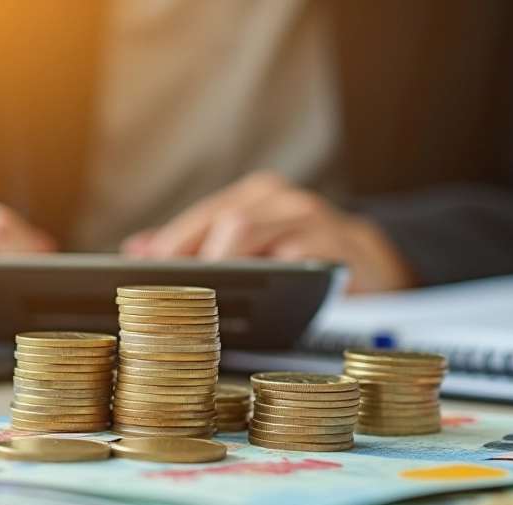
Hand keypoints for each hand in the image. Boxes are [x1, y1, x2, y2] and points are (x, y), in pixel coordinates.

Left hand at [120, 171, 416, 292]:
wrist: (376, 264)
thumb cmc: (301, 259)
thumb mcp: (253, 247)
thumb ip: (199, 246)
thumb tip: (136, 249)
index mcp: (257, 197)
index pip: (204, 217)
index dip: (172, 244)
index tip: (143, 272)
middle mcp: (283, 201)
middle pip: (226, 224)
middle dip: (195, 260)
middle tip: (170, 292)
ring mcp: (312, 220)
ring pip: (251, 233)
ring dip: (223, 268)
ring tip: (202, 296)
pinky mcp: (337, 248)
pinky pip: (294, 258)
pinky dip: (269, 278)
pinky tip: (254, 299)